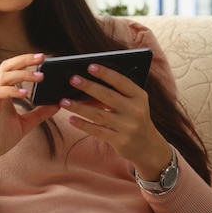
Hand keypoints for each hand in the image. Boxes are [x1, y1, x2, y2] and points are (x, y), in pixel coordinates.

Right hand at [0, 53, 59, 181]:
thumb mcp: (24, 124)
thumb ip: (39, 113)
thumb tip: (56, 104)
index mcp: (3, 92)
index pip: (13, 69)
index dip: (26, 62)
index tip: (43, 58)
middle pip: (7, 66)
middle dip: (24, 60)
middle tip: (42, 57)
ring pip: (4, 76)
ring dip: (22, 74)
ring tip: (40, 76)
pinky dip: (12, 91)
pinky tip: (25, 93)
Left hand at [60, 63, 170, 180]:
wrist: (148, 146)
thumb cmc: (133, 117)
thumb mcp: (133, 103)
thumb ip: (117, 92)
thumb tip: (87, 80)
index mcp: (139, 96)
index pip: (122, 82)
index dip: (106, 73)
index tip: (90, 66)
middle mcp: (136, 111)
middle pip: (108, 96)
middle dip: (89, 86)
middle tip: (72, 79)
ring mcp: (129, 127)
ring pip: (99, 115)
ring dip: (79, 107)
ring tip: (63, 101)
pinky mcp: (121, 141)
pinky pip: (98, 131)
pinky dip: (83, 124)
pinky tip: (71, 119)